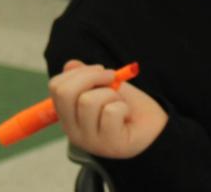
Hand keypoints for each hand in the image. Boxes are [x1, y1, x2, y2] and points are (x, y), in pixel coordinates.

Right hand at [49, 59, 167, 158]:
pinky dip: (123, 107)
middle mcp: (73, 130)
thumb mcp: (106, 86)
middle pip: (65, 92)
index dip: (79, 72)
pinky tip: (126, 115)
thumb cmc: (128, 106)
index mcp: (68, 115)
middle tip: (112, 78)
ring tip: (120, 102)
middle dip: (91, 76)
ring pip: (88, 101)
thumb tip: (70, 64)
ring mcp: (89, 140)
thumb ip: (87, 77)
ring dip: (111, 94)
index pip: (56, 86)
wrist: (154, 128)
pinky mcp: (109, 144)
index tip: (100, 70)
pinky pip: (110, 112)